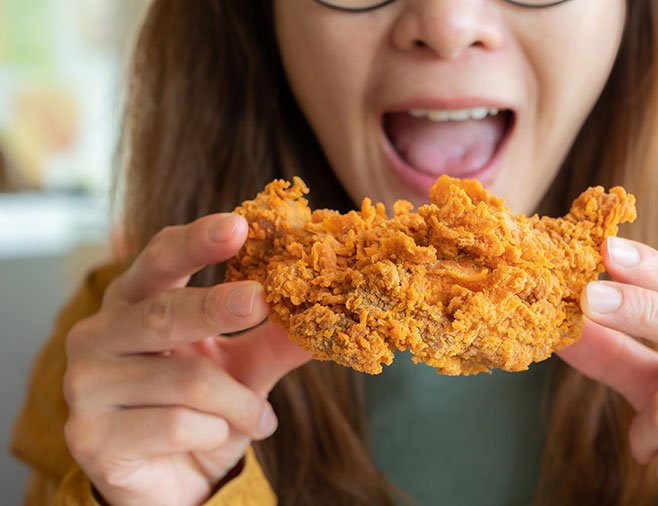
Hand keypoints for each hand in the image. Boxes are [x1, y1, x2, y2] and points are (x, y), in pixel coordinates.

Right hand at [63, 213, 311, 505]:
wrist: (171, 482)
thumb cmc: (201, 411)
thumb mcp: (243, 370)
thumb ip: (274, 342)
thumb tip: (320, 319)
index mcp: (134, 302)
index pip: (159, 258)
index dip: (196, 241)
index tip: (239, 224)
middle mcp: (98, 335)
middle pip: (164, 313)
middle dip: (217, 307)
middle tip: (262, 300)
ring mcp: (85, 386)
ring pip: (186, 380)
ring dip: (238, 404)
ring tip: (258, 418)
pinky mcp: (90, 436)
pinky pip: (174, 425)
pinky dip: (215, 433)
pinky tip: (218, 439)